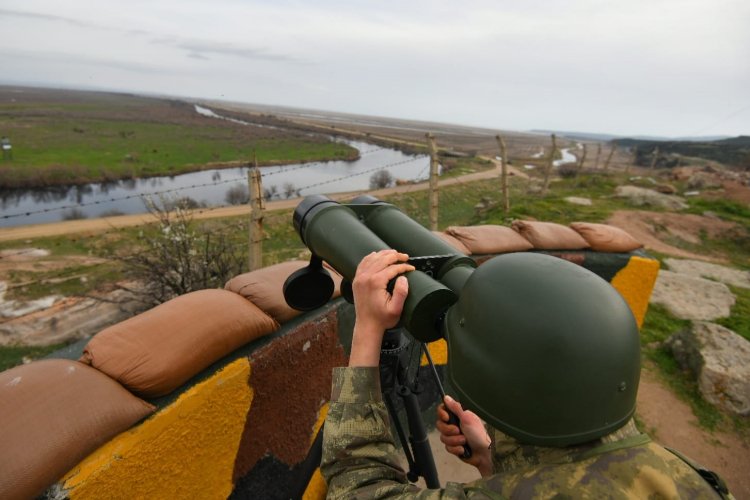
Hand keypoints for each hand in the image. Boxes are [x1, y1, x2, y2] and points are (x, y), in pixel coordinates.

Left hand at [348, 250, 414, 366]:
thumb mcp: (396, 309)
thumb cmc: (381, 319)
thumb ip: (401, 292)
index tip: (411, 268)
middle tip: (405, 257)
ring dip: (384, 254)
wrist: (367, 326)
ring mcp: (360, 278)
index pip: (392, 268)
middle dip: (396, 256)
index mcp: (375, 282)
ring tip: (395, 253)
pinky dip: (371, 257)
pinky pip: (363, 263)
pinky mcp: (357, 280)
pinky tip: (377, 255)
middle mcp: (366, 277)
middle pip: (382, 259)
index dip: (404, 266)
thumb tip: (403, 277)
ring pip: (373, 258)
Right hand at [436, 396, 492, 476]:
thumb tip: (446, 397)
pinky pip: (447, 448)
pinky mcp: (454, 446)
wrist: (484, 454)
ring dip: (454, 441)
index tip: (446, 418)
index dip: (442, 414)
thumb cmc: (479, 435)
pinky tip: (463, 449)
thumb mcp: (467, 418)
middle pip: (440, 425)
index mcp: (459, 415)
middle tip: (458, 431)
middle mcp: (455, 424)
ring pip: (443, 438)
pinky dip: (456, 449)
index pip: (443, 410)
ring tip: (464, 441)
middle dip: (449, 430)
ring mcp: (454, 436)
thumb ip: (455, 407)